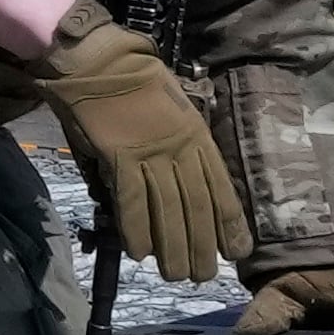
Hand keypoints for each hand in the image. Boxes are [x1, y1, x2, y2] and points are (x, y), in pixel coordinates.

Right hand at [38, 12, 250, 284]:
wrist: (97, 58)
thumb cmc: (134, 76)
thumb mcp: (176, 103)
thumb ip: (182, 140)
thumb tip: (180, 177)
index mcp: (197, 135)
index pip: (220, 188)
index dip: (230, 223)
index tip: (236, 253)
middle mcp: (179, 149)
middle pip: (197, 207)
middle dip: (202, 246)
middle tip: (202, 276)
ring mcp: (149, 153)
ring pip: (169, 209)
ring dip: (172, 247)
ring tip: (174, 274)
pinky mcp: (118, 155)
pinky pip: (131, 200)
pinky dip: (136, 228)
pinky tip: (139, 251)